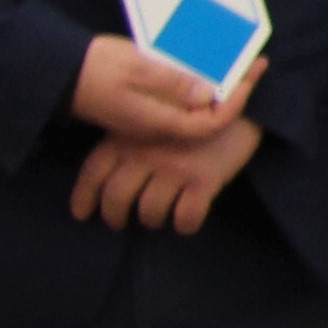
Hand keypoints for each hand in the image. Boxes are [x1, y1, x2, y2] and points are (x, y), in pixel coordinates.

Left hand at [71, 110, 260, 234]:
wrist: (245, 102)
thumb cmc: (196, 107)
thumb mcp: (156, 113)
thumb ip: (134, 134)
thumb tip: (113, 163)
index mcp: (130, 134)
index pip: (94, 171)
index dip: (84, 197)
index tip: (83, 214)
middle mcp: (147, 152)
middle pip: (117, 198)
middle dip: (115, 217)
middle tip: (120, 223)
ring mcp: (176, 167)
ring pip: (150, 211)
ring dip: (151, 221)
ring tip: (156, 219)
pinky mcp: (205, 179)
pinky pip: (186, 216)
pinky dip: (185, 225)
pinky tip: (186, 222)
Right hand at [72, 32, 254, 142]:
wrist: (56, 72)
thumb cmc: (95, 68)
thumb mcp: (138, 69)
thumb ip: (174, 83)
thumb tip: (211, 94)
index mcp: (158, 121)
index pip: (211, 123)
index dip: (237, 101)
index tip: (254, 72)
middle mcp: (156, 126)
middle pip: (206, 118)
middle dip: (234, 93)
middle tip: (255, 65)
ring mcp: (148, 119)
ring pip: (193, 110)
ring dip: (216, 89)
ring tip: (236, 63)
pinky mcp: (140, 108)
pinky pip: (177, 102)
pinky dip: (195, 86)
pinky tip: (203, 67)